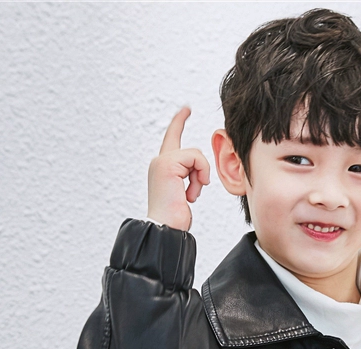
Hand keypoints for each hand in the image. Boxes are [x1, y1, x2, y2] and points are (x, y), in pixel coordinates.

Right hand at [147, 107, 210, 230]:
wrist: (166, 228)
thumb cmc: (175, 218)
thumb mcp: (186, 193)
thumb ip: (190, 178)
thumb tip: (201, 175)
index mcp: (163, 167)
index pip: (171, 139)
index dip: (178, 122)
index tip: (186, 109)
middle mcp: (159, 161)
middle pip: (188, 147)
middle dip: (195, 159)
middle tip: (189, 167)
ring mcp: (162, 161)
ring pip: (196, 155)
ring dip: (200, 177)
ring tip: (190, 195)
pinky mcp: (168, 163)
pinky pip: (196, 159)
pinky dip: (200, 175)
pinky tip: (189, 193)